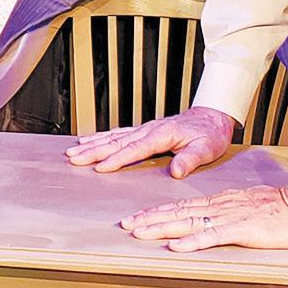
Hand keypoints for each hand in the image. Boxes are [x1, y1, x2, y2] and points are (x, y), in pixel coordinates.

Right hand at [64, 106, 235, 176]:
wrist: (213, 116)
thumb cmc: (210, 133)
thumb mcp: (207, 149)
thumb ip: (190, 159)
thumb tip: (176, 171)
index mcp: (162, 135)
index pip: (135, 149)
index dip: (116, 159)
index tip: (100, 168)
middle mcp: (149, 130)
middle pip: (117, 142)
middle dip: (94, 151)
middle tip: (74, 159)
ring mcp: (145, 129)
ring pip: (114, 137)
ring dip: (93, 144)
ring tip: (74, 150)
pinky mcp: (144, 130)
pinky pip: (118, 133)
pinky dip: (102, 137)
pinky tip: (90, 140)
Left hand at [121, 186, 287, 250]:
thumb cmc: (280, 209)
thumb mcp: (247, 207)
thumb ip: (226, 212)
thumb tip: (208, 220)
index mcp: (219, 202)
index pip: (181, 206)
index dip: (157, 212)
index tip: (136, 218)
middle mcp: (219, 207)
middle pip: (177, 213)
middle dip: (150, 219)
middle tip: (125, 226)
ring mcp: (229, 218)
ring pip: (188, 222)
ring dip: (161, 228)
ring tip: (139, 233)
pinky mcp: (243, 230)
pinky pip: (213, 236)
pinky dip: (193, 242)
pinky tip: (176, 247)